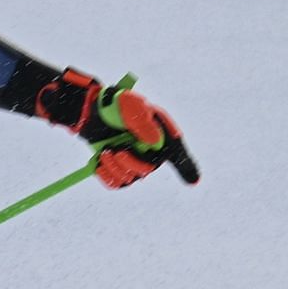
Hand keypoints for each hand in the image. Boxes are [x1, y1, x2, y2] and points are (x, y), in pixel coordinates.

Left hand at [34, 68, 199, 188]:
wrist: (94, 111)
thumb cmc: (118, 105)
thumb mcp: (130, 106)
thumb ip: (142, 122)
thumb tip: (155, 142)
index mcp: (161, 136)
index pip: (178, 155)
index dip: (187, 169)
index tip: (193, 181)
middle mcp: (151, 152)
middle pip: (145, 170)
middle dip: (128, 163)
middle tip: (114, 150)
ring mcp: (135, 162)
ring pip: (128, 178)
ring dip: (114, 167)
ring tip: (105, 151)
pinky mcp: (119, 169)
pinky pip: (115, 183)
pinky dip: (105, 175)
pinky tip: (99, 163)